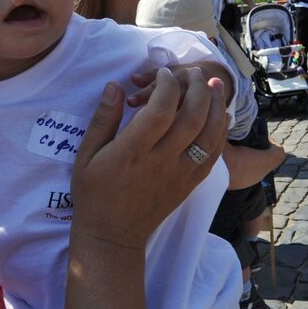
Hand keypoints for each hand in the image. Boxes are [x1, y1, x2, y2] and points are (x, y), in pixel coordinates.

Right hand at [71, 69, 226, 249]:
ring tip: (213, 86)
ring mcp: (180, 174)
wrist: (112, 235)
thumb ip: (103, 118)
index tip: (164, 73)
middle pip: (192, 116)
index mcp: (133, 151)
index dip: (167, 84)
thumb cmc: (94, 193)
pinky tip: (220, 116)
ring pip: (209, 134)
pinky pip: (213, 154)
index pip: (161, 109)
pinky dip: (220, 132)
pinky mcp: (190, 184)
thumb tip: (115, 85)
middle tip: (193, 73)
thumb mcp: (87, 154)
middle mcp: (161, 161)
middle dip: (197, 88)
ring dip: (216, 106)